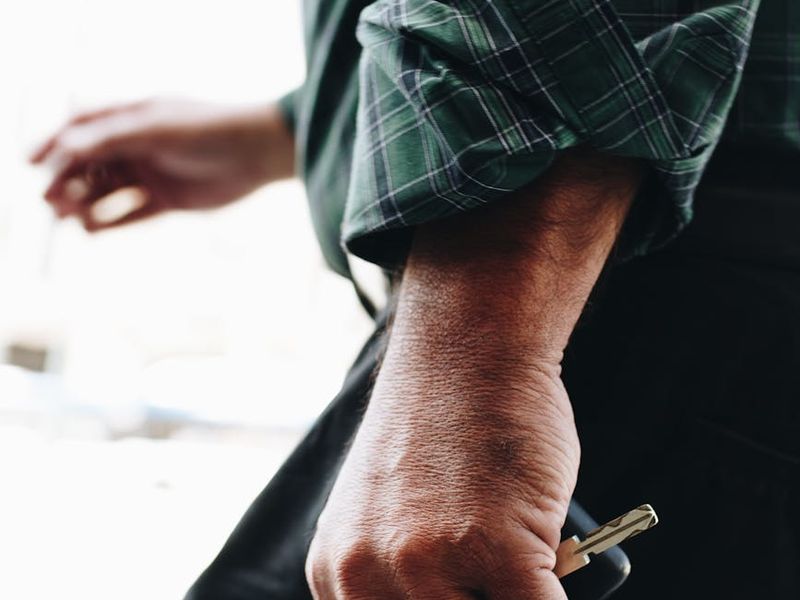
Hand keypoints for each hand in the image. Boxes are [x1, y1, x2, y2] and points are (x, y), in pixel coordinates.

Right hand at [30, 98, 294, 230]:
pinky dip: (109, 221)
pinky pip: (131, 213)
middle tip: (49, 199)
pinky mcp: (169, 201)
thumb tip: (64, 146)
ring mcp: (152, 174)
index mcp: (131, 118)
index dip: (53, 144)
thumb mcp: (154, 128)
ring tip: (66, 217)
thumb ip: (109, 137)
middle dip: (65, 179)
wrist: (256, 153)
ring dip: (83, 202)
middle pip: (89, 163)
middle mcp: (138, 145)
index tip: (30, 163)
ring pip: (106, 190)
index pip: (81, 128)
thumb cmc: (207, 129)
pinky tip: (89, 231)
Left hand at [306, 359, 578, 598]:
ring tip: (530, 566)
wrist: (469, 347)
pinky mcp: (499, 550)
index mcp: (336, 572)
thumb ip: (411, 573)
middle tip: (494, 579)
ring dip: (515, 592)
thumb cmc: (443, 422)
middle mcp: (366, 575)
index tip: (461, 594)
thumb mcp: (389, 511)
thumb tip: (470, 596)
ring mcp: (428, 564)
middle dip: (473, 598)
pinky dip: (559, 595)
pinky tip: (558, 573)